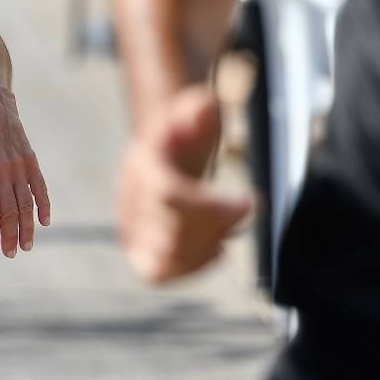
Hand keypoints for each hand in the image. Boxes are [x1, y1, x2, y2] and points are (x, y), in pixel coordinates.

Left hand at [0, 88, 50, 256]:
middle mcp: (1, 169)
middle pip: (8, 209)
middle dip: (9, 235)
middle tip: (9, 254)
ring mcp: (18, 165)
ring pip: (25, 203)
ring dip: (26, 227)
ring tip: (26, 246)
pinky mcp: (31, 160)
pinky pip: (40, 188)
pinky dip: (43, 206)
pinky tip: (44, 222)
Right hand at [117, 87, 252, 282]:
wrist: (162, 154)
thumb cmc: (184, 133)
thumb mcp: (194, 112)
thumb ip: (198, 109)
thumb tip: (206, 106)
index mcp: (140, 167)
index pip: (169, 196)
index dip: (213, 207)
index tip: (251, 200)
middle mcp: (128, 203)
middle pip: (171, 232)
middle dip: (216, 226)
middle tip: (242, 209)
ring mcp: (130, 230)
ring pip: (164, 259)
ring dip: (205, 248)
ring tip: (228, 228)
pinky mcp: (139, 251)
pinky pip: (159, 273)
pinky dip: (193, 266)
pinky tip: (217, 248)